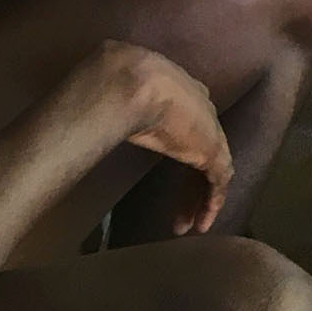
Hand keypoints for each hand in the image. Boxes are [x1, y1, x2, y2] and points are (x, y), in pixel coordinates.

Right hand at [72, 41, 233, 235]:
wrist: (133, 84)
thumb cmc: (117, 86)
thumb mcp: (120, 98)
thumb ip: (120, 109)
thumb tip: (92, 118)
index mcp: (180, 95)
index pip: (186, 131)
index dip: (179, 156)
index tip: (167, 180)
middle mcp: (200, 111)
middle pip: (199, 152)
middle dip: (188, 184)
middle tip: (175, 213)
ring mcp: (209, 130)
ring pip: (210, 170)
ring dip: (197, 200)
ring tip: (184, 227)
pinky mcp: (212, 149)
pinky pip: (219, 181)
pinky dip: (212, 203)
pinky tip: (201, 224)